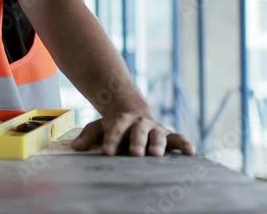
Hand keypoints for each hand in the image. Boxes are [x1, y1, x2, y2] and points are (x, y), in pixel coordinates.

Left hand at [72, 110, 194, 156]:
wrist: (131, 110)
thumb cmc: (114, 125)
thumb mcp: (98, 128)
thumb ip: (88, 137)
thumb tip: (75, 148)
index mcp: (121, 120)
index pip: (115, 130)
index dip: (111, 141)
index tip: (107, 153)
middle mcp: (140, 123)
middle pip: (138, 131)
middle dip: (137, 142)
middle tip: (135, 154)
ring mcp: (155, 128)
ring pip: (159, 134)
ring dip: (158, 144)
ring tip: (157, 155)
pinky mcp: (169, 135)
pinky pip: (178, 139)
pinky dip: (185, 144)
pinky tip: (191, 152)